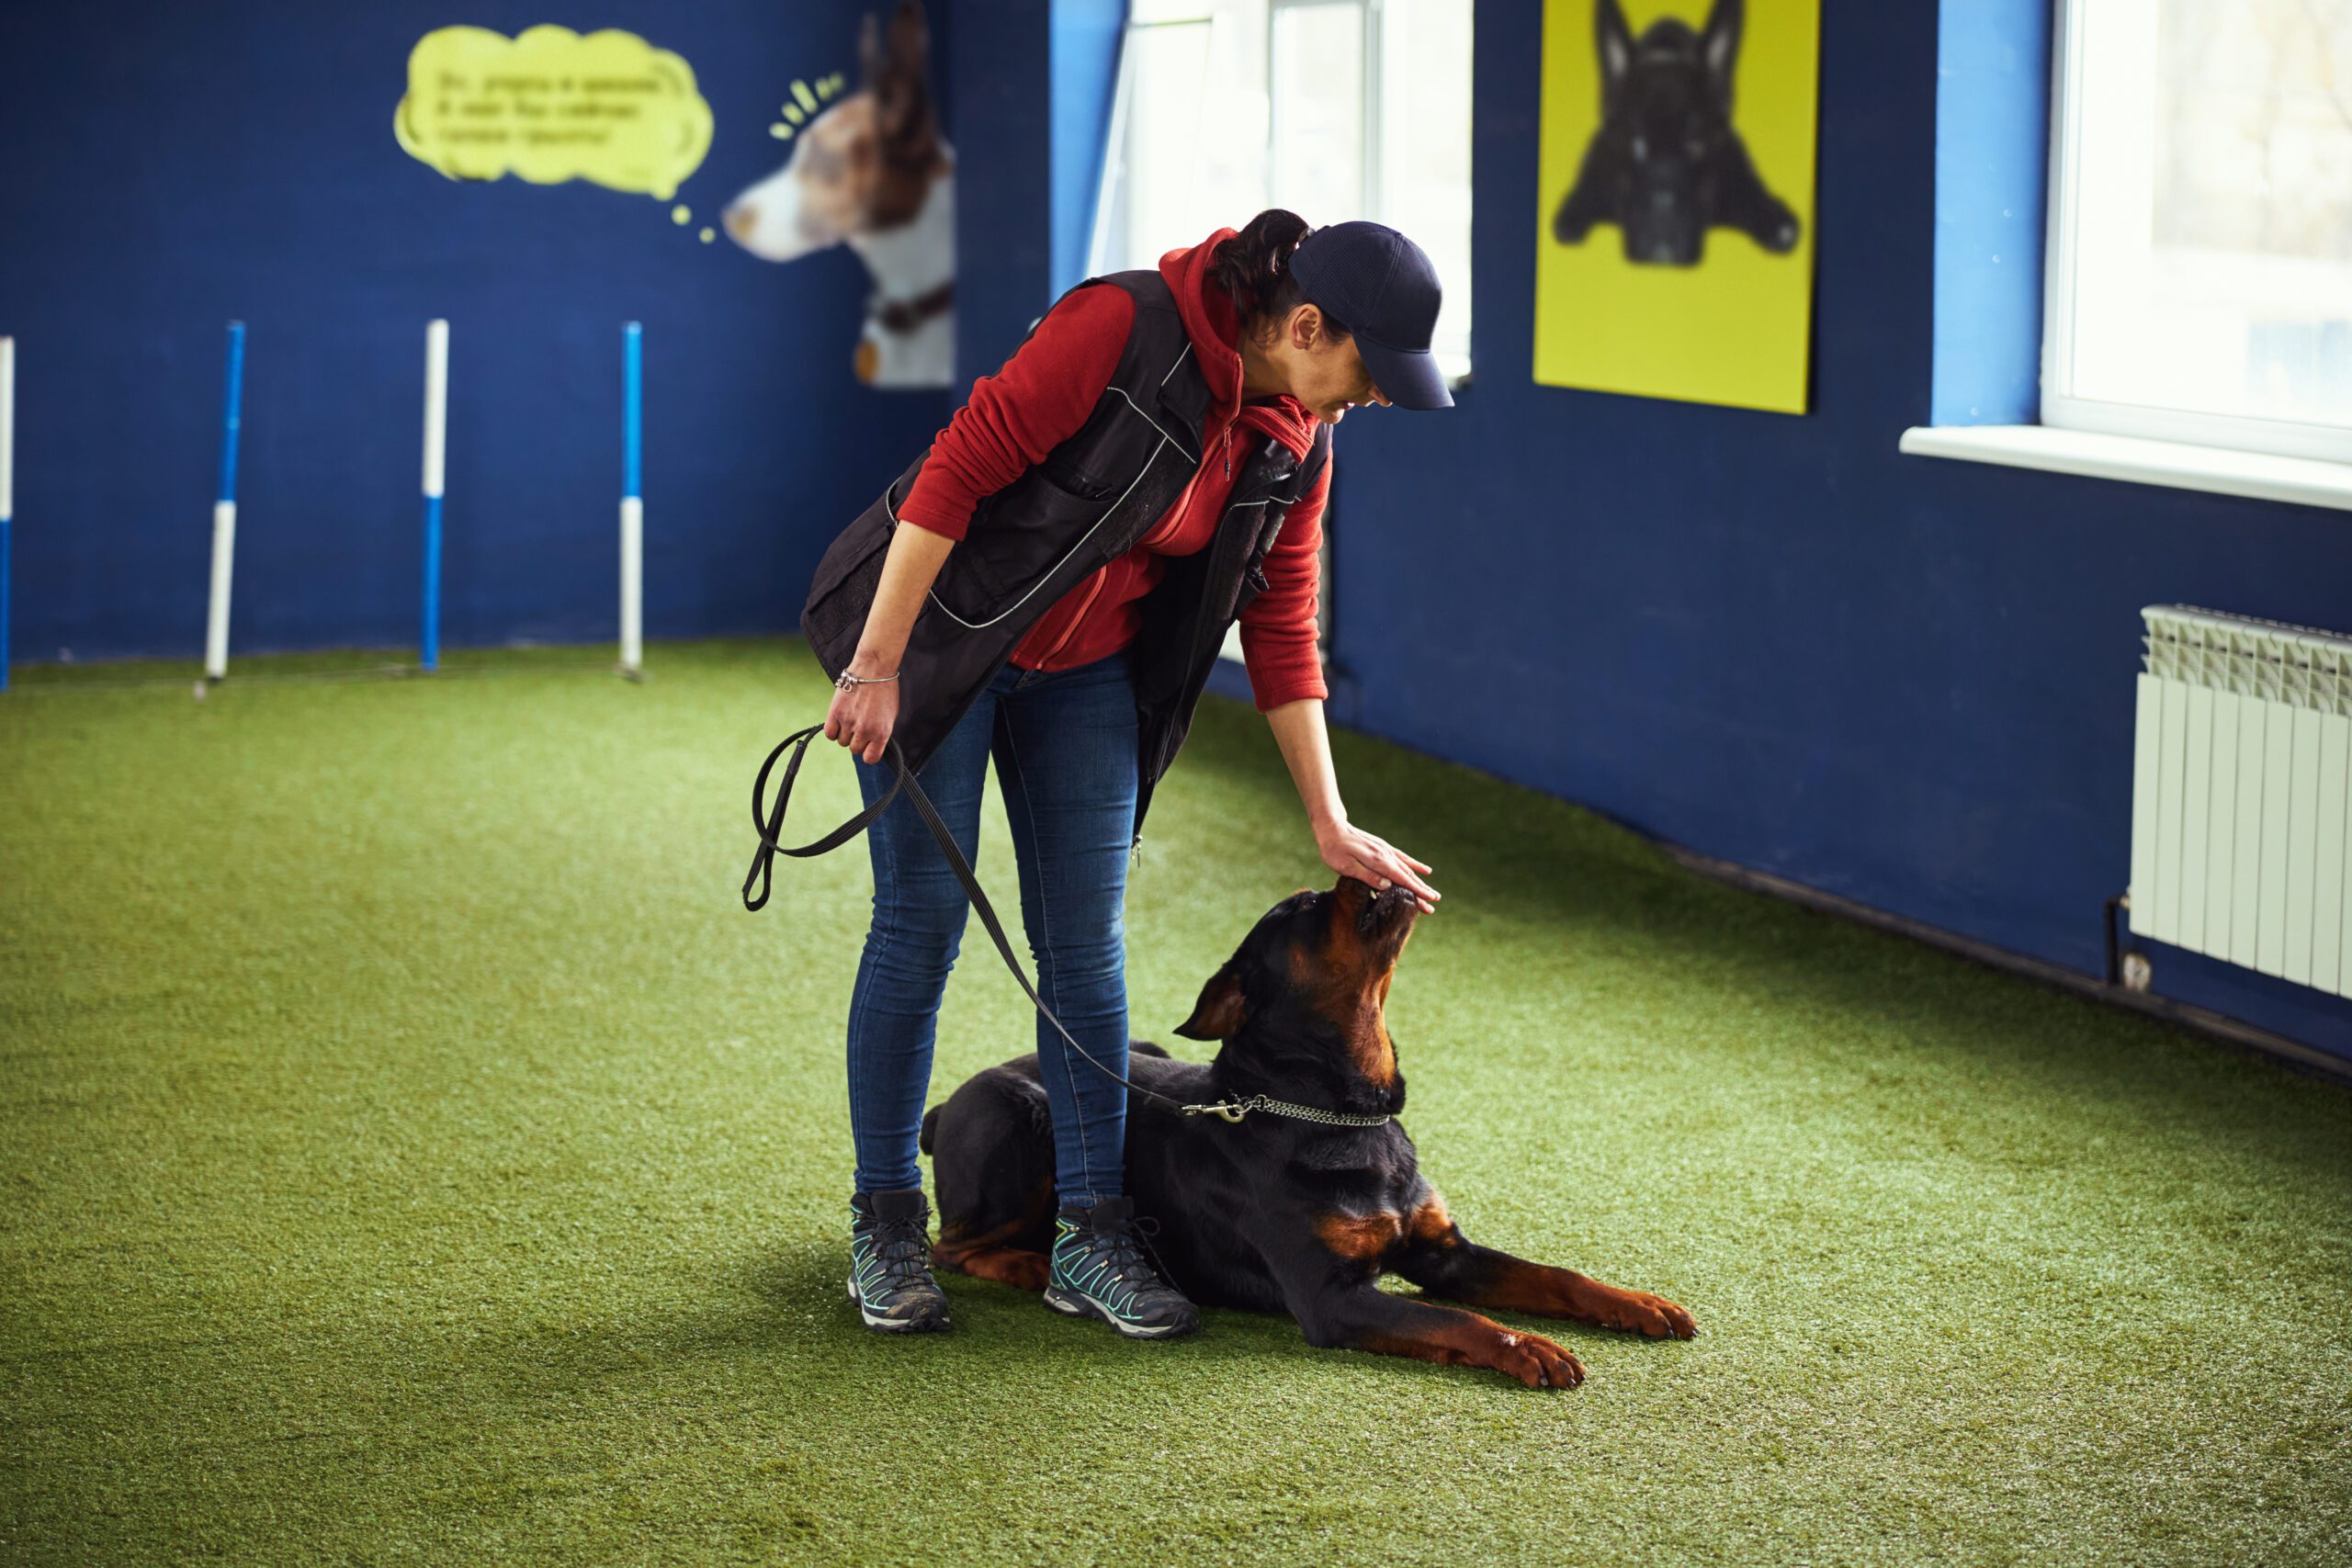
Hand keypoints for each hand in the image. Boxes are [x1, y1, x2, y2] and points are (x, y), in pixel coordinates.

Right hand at [824, 651, 900, 764]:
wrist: (873, 669)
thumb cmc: (885, 690)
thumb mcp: (891, 715)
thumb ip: (881, 732)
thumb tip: (873, 744)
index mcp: (881, 732)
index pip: (871, 758)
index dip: (869, 753)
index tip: (868, 748)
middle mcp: (864, 730)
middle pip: (854, 750)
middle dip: (857, 741)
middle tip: (860, 728)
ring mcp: (848, 722)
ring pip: (842, 742)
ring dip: (845, 734)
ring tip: (851, 720)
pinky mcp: (835, 713)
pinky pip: (830, 733)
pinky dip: (833, 730)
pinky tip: (839, 722)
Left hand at [1313, 816, 1439, 913]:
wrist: (1332, 826)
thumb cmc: (1334, 849)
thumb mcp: (1346, 866)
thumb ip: (1367, 876)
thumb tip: (1387, 886)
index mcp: (1378, 861)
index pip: (1402, 879)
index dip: (1416, 891)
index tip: (1429, 900)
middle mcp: (1386, 855)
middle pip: (1408, 876)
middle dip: (1421, 890)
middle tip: (1434, 904)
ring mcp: (1386, 850)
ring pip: (1408, 869)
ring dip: (1420, 882)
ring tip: (1431, 893)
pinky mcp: (1383, 847)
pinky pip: (1403, 858)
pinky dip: (1415, 865)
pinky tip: (1425, 870)